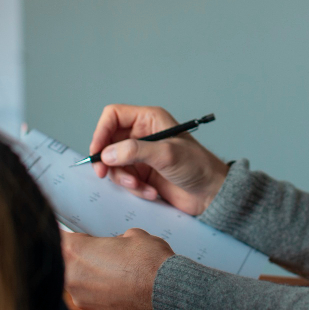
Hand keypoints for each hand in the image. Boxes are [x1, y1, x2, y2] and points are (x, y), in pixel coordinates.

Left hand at [61, 228, 173, 309]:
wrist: (166, 292)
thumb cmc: (150, 261)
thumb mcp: (133, 235)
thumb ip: (113, 240)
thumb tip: (114, 245)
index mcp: (77, 251)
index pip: (57, 239)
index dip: (64, 235)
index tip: (69, 234)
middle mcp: (73, 277)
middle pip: (64, 262)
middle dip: (77, 256)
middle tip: (96, 251)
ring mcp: (82, 298)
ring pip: (76, 281)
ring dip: (88, 275)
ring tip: (111, 270)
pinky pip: (89, 297)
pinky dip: (98, 292)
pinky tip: (116, 286)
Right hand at [90, 104, 229, 215]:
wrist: (211, 193)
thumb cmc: (197, 166)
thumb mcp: (166, 154)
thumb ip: (135, 151)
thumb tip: (107, 154)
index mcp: (149, 120)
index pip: (113, 116)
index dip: (101, 132)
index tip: (97, 152)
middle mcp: (142, 135)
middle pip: (109, 142)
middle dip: (108, 160)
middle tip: (104, 173)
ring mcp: (141, 156)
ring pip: (114, 164)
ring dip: (123, 178)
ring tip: (141, 186)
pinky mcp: (142, 174)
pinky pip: (125, 180)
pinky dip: (134, 188)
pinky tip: (151, 192)